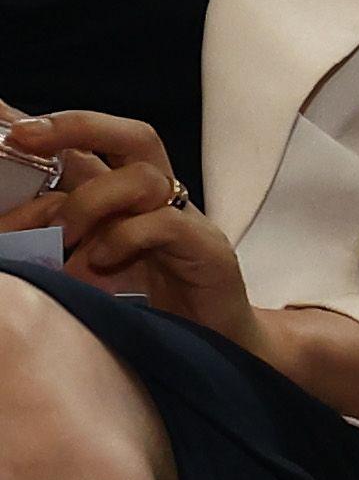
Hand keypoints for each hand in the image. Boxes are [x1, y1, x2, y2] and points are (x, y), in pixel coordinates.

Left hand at [4, 108, 253, 343]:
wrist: (216, 353)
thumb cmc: (149, 311)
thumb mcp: (85, 268)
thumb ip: (54, 240)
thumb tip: (7, 228)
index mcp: (124, 199)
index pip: (86, 148)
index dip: (48, 129)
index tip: (6, 127)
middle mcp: (157, 201)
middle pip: (128, 138)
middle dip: (73, 127)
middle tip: (23, 136)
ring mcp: (186, 220)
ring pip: (143, 176)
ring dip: (90, 201)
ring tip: (62, 238)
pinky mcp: (207, 248)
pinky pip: (164, 223)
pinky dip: (124, 238)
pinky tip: (102, 264)